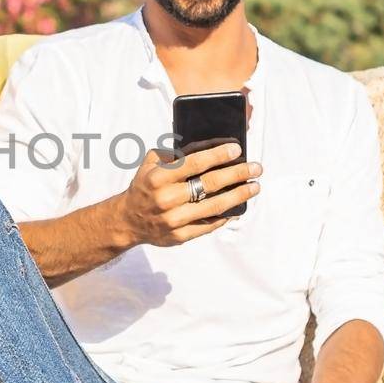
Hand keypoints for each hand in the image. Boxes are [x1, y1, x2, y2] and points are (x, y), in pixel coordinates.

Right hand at [116, 142, 261, 247]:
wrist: (127, 219)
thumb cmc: (144, 185)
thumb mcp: (151, 163)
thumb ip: (175, 153)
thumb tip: (208, 147)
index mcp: (159, 177)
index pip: (195, 163)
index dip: (218, 155)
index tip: (237, 149)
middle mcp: (166, 198)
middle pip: (210, 184)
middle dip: (237, 174)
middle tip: (256, 168)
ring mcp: (173, 220)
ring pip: (215, 206)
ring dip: (239, 195)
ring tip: (254, 187)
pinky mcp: (179, 236)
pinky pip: (209, 225)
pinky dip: (226, 216)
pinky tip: (238, 207)